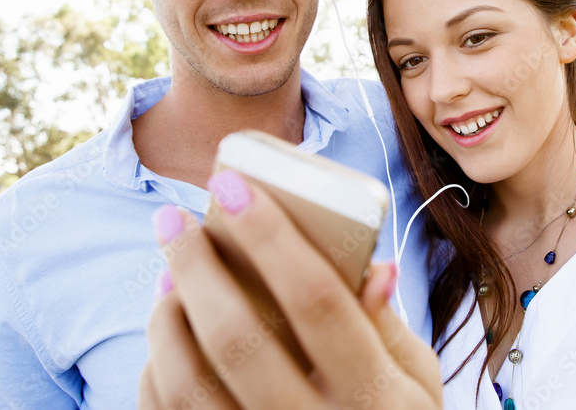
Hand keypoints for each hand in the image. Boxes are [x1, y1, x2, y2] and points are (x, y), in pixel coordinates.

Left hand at [139, 171, 442, 408]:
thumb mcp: (418, 384)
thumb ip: (392, 328)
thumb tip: (374, 265)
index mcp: (372, 396)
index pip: (317, 301)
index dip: (272, 238)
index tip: (233, 188)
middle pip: (239, 337)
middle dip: (196, 266)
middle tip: (173, 217)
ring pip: (189, 382)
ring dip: (166, 315)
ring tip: (169, 272)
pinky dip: (157, 367)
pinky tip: (169, 330)